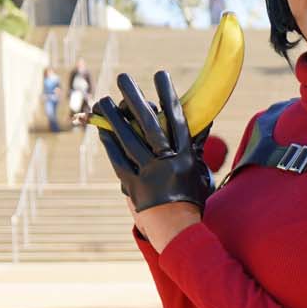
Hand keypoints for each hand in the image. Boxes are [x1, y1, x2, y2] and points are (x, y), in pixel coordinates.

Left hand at [93, 70, 212, 214]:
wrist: (179, 233)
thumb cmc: (191, 201)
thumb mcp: (200, 173)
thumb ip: (196, 146)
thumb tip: (204, 121)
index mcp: (185, 158)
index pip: (176, 119)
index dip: (168, 95)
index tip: (160, 74)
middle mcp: (167, 164)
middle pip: (148, 123)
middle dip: (134, 97)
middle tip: (123, 77)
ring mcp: (148, 176)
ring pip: (128, 140)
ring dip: (114, 118)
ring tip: (102, 100)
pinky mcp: (132, 187)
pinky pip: (118, 161)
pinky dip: (110, 144)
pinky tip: (102, 129)